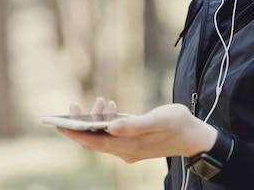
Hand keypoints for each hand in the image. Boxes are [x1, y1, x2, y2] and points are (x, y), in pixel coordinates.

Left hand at [58, 98, 217, 163]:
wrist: (195, 137)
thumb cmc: (179, 124)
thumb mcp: (159, 119)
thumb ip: (134, 124)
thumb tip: (109, 127)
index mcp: (130, 146)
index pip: (94, 143)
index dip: (74, 133)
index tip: (58, 124)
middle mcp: (126, 151)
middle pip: (94, 141)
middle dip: (81, 123)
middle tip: (74, 104)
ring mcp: (130, 149)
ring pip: (103, 137)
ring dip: (97, 120)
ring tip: (103, 101)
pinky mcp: (134, 144)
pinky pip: (112, 136)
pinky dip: (107, 122)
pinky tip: (112, 108)